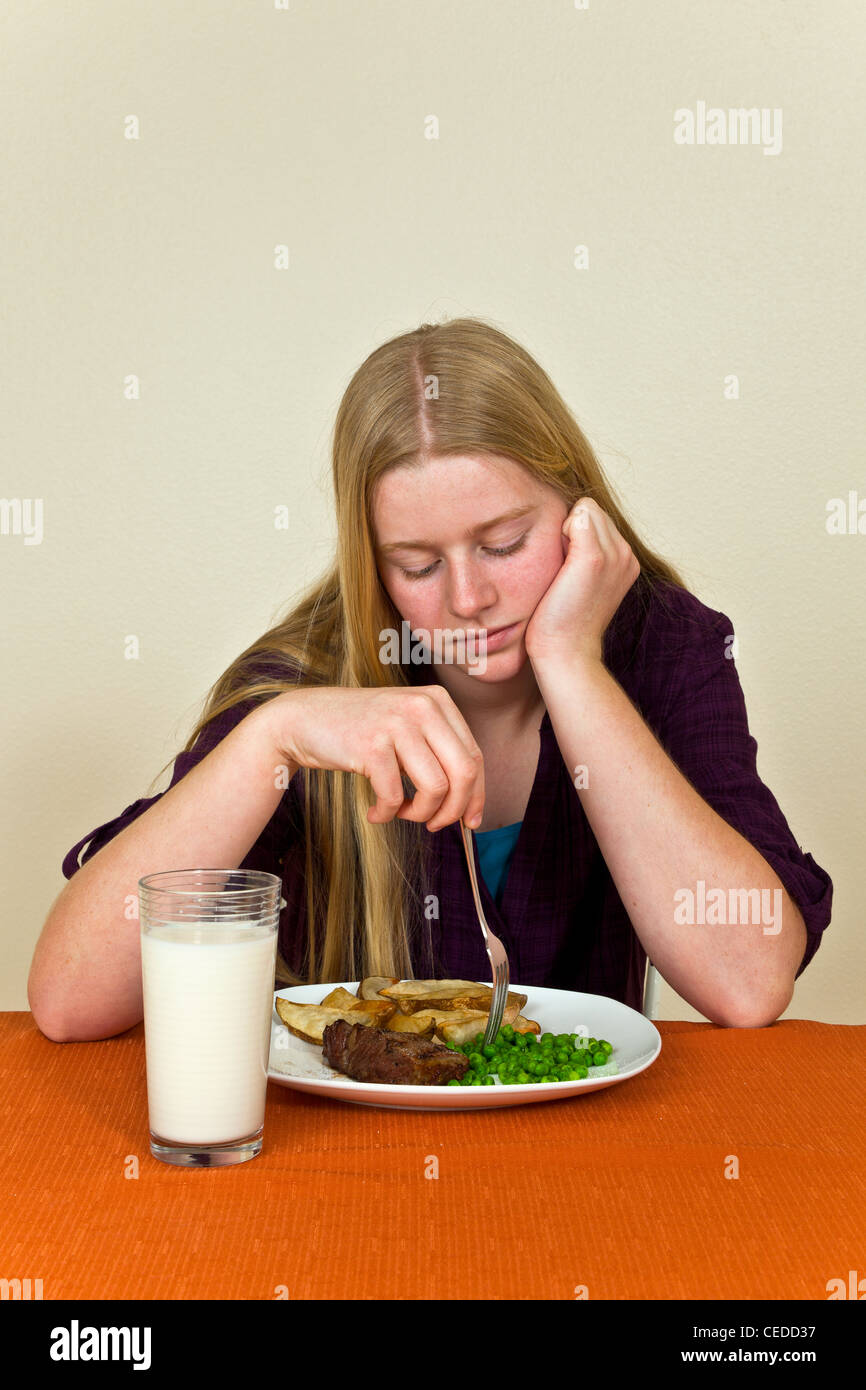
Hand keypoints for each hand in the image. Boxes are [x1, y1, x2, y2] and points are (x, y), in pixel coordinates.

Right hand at [261, 683, 484, 832]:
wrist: (304, 719)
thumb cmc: (360, 732)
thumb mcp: (407, 729)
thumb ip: (438, 754)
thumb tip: (469, 807)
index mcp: (438, 701)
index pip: (475, 756)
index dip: (476, 796)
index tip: (470, 821)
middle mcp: (422, 707)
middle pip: (464, 773)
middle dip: (453, 810)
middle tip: (434, 825)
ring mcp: (397, 723)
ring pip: (436, 788)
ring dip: (419, 814)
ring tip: (399, 813)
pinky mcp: (371, 745)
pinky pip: (394, 796)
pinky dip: (386, 814)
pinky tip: (374, 812)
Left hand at [523, 498, 639, 665]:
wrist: (566, 652)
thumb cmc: (562, 620)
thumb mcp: (582, 582)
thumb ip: (583, 552)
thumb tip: (566, 523)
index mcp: (626, 561)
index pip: (597, 517)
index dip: (575, 534)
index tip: (568, 570)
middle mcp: (627, 555)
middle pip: (591, 509)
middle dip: (571, 529)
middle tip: (563, 571)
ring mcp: (614, 555)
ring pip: (584, 509)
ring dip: (565, 532)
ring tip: (563, 571)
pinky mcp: (594, 558)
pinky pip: (577, 515)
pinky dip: (560, 533)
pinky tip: (559, 566)